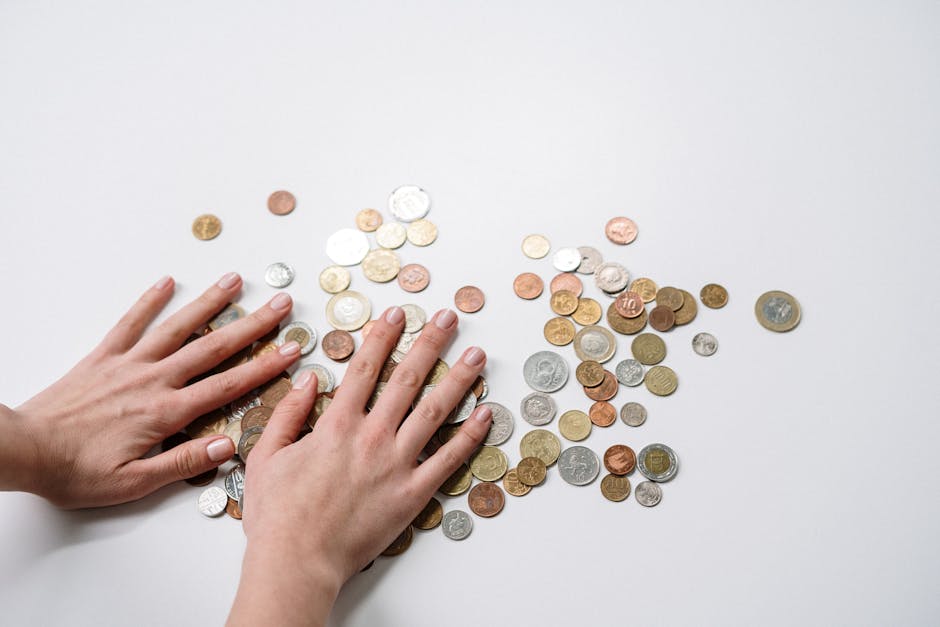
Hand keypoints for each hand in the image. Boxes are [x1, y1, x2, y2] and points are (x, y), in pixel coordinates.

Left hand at [1, 272, 301, 507]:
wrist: (23, 448)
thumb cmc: (76, 471)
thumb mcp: (133, 482)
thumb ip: (182, 463)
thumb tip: (227, 446)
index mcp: (166, 412)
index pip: (228, 386)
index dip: (265, 366)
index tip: (292, 349)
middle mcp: (153, 380)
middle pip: (213, 347)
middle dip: (253, 325)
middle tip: (281, 305)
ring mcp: (129, 363)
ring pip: (178, 327)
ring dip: (210, 302)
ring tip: (235, 281)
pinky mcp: (104, 357)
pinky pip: (130, 322)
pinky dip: (149, 300)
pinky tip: (167, 282)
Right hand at [228, 306, 491, 626]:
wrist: (297, 563)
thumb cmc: (278, 516)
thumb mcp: (266, 457)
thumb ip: (287, 414)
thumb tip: (308, 379)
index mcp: (337, 425)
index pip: (366, 367)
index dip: (383, 336)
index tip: (397, 314)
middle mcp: (372, 437)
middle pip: (408, 378)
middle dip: (430, 343)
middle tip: (448, 318)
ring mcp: (397, 464)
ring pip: (436, 411)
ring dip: (459, 379)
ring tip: (477, 355)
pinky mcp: (413, 493)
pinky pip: (449, 459)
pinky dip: (470, 435)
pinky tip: (486, 414)